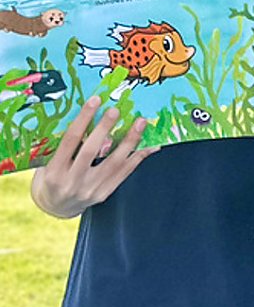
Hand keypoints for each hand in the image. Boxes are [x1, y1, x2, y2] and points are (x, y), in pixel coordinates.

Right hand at [31, 95, 156, 218]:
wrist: (56, 206)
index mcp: (54, 171)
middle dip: (104, 128)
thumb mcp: (50, 162)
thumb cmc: (53, 176)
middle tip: (116, 110)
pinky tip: (150, 146)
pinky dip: (139, 157)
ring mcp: (91, 189)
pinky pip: (125, 173)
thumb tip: (90, 115)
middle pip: (91, 151)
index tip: (95, 101)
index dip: (83, 119)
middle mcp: (72, 182)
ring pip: (114, 163)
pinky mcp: (105, 193)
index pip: (70, 141)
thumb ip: (66, 145)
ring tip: (140, 123)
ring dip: (130, 141)